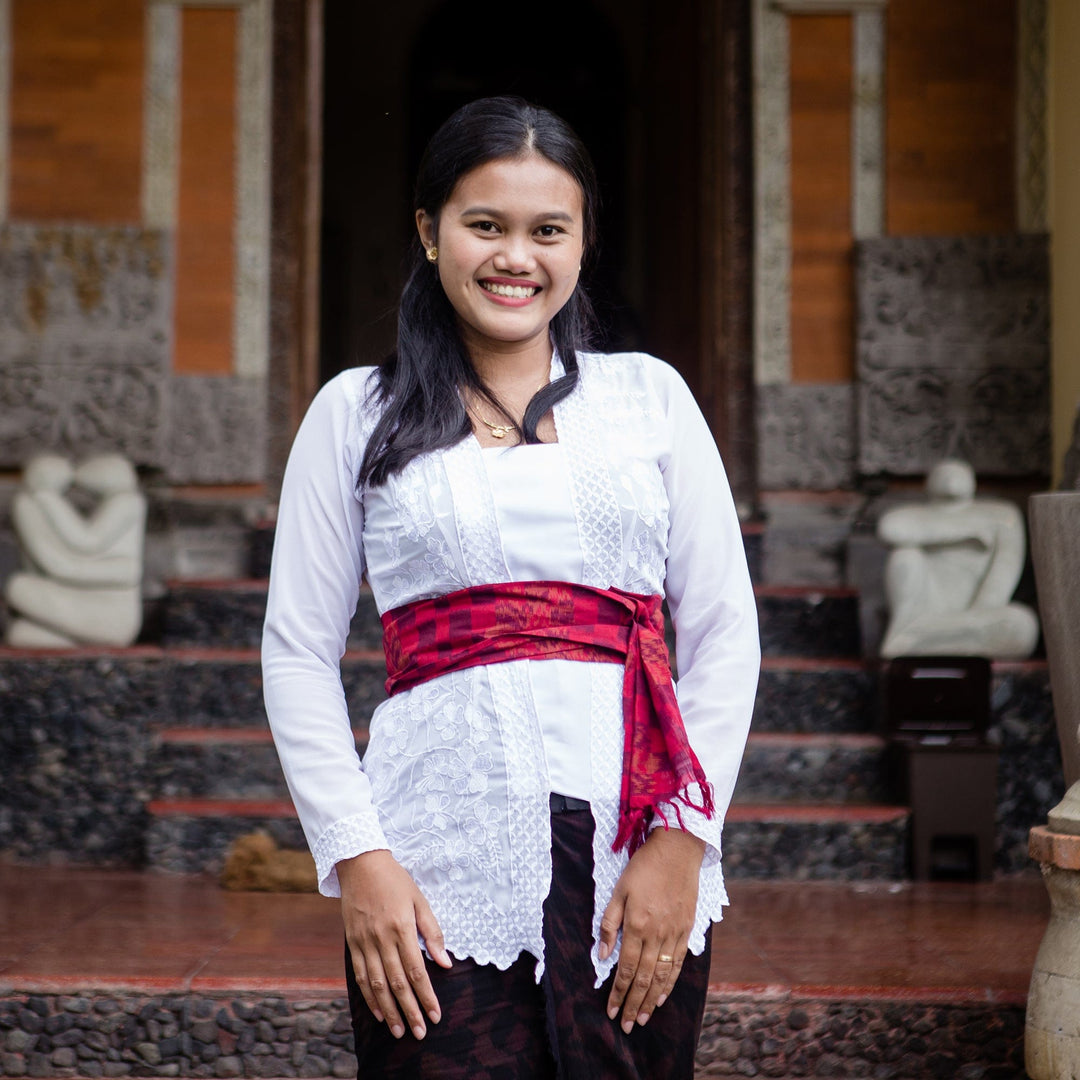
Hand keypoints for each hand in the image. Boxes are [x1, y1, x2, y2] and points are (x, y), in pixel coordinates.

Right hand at [338, 850, 451, 1039]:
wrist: (360, 863)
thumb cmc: (395, 880)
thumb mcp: (419, 900)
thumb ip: (432, 932)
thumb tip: (445, 963)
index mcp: (401, 927)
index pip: (416, 970)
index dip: (426, 995)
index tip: (435, 1015)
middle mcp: (381, 938)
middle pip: (397, 983)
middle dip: (410, 1010)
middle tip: (421, 1032)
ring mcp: (364, 942)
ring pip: (376, 984)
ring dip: (389, 1010)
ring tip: (399, 1031)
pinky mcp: (352, 942)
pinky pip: (360, 975)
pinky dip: (368, 997)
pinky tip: (378, 1012)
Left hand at [598, 827, 704, 1033]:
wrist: (677, 849)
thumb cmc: (644, 867)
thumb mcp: (619, 889)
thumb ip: (609, 923)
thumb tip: (602, 954)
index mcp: (637, 924)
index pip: (626, 968)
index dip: (618, 992)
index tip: (611, 1011)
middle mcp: (657, 934)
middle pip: (644, 978)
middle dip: (634, 1004)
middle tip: (627, 1026)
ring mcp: (674, 933)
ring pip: (662, 975)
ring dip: (651, 1000)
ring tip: (643, 1018)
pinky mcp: (687, 929)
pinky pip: (678, 963)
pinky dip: (670, 982)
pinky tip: (663, 995)